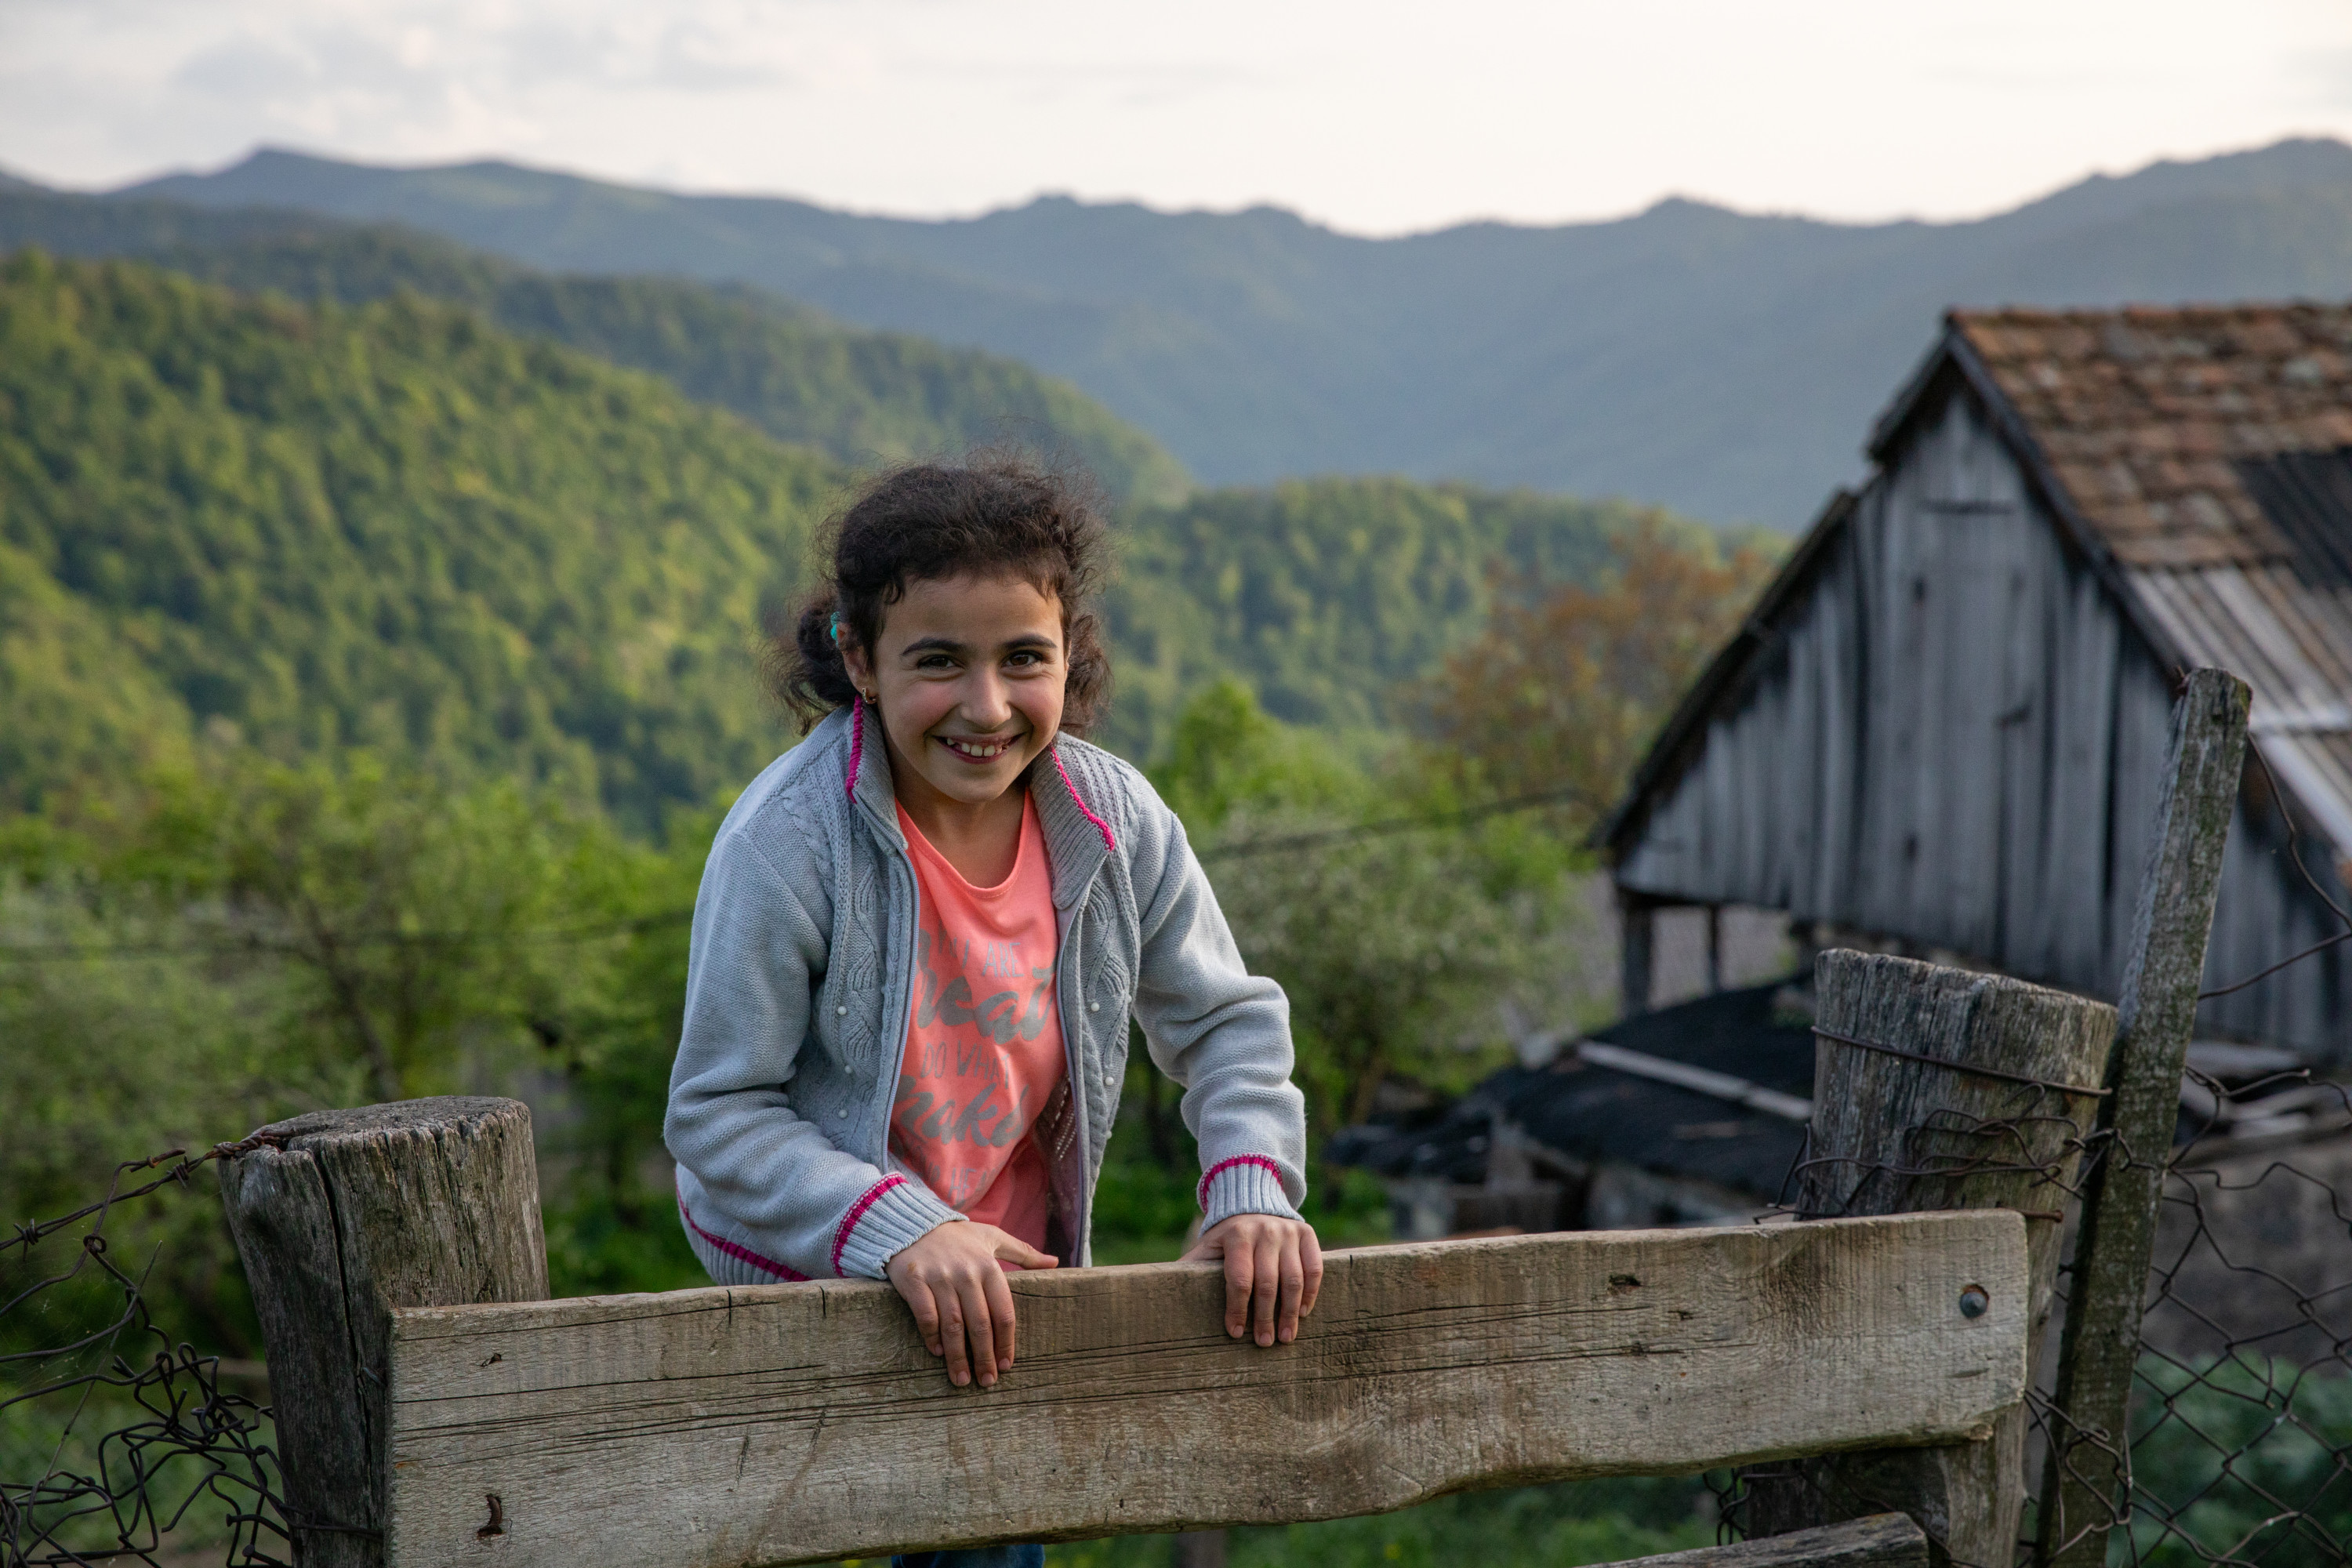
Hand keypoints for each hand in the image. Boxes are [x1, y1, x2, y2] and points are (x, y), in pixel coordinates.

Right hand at [885, 1220, 1056, 1387]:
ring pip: (953, 1324)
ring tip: (962, 1379)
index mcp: (988, 1266)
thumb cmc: (958, 1236)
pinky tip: (938, 1353)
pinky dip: (932, 1336)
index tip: (1007, 1366)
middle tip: (987, 1381)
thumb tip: (1054, 1263)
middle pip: (980, 1324)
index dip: (1006, 1342)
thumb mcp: (993, 1238)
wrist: (913, 1223)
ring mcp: (940, 1277)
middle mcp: (966, 1273)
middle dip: (985, 1356)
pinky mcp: (914, 1280)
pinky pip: (926, 1315)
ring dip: (958, 1355)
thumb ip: (1023, 1253)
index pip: (1003, 1312)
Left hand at [1181, 1213, 1322, 1346]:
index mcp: (1237, 1235)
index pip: (1239, 1278)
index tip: (1234, 1332)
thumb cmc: (1226, 1237)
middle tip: (1263, 1343)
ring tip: (1285, 1337)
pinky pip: (1314, 1268)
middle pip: (1268, 1283)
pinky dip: (1311, 1293)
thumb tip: (1164, 1291)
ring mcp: (1288, 1231)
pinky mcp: (1307, 1233)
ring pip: (1293, 1278)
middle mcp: (1265, 1230)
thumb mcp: (1207, 1247)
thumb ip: (1193, 1267)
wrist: (1252, 1203)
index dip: (1237, 1308)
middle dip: (1265, 1317)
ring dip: (1290, 1312)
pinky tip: (1303, 1312)